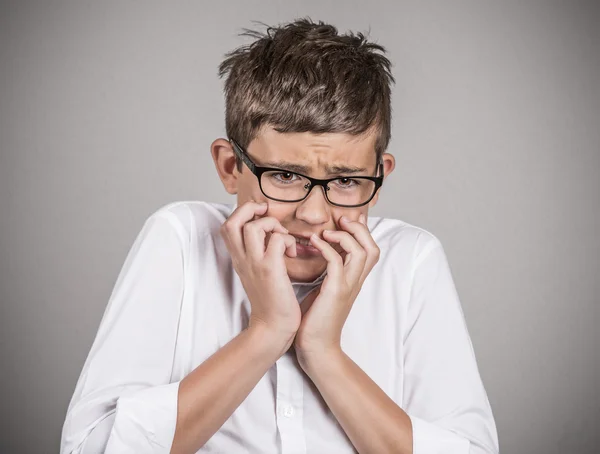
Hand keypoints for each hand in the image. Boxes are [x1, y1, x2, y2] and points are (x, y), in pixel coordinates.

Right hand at [219, 201, 299, 347]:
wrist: (273, 326)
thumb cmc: (271, 300)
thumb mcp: (257, 273)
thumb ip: (257, 252)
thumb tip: (269, 233)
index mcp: (239, 259)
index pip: (227, 226)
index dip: (242, 213)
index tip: (260, 216)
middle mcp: (242, 259)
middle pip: (233, 222)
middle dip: (250, 210)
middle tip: (267, 215)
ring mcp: (255, 263)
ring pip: (254, 227)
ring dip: (273, 225)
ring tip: (284, 240)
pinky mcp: (270, 269)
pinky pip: (278, 240)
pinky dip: (288, 240)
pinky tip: (292, 253)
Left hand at [293, 214, 379, 368]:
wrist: (316, 348)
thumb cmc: (315, 320)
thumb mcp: (324, 290)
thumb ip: (328, 273)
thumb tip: (320, 255)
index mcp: (354, 281)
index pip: (370, 251)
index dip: (361, 232)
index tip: (344, 221)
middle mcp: (355, 282)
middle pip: (372, 248)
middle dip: (359, 229)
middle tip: (341, 219)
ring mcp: (347, 287)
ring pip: (362, 252)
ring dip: (345, 236)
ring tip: (327, 231)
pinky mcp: (335, 292)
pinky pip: (337, 263)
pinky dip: (326, 247)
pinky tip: (313, 242)